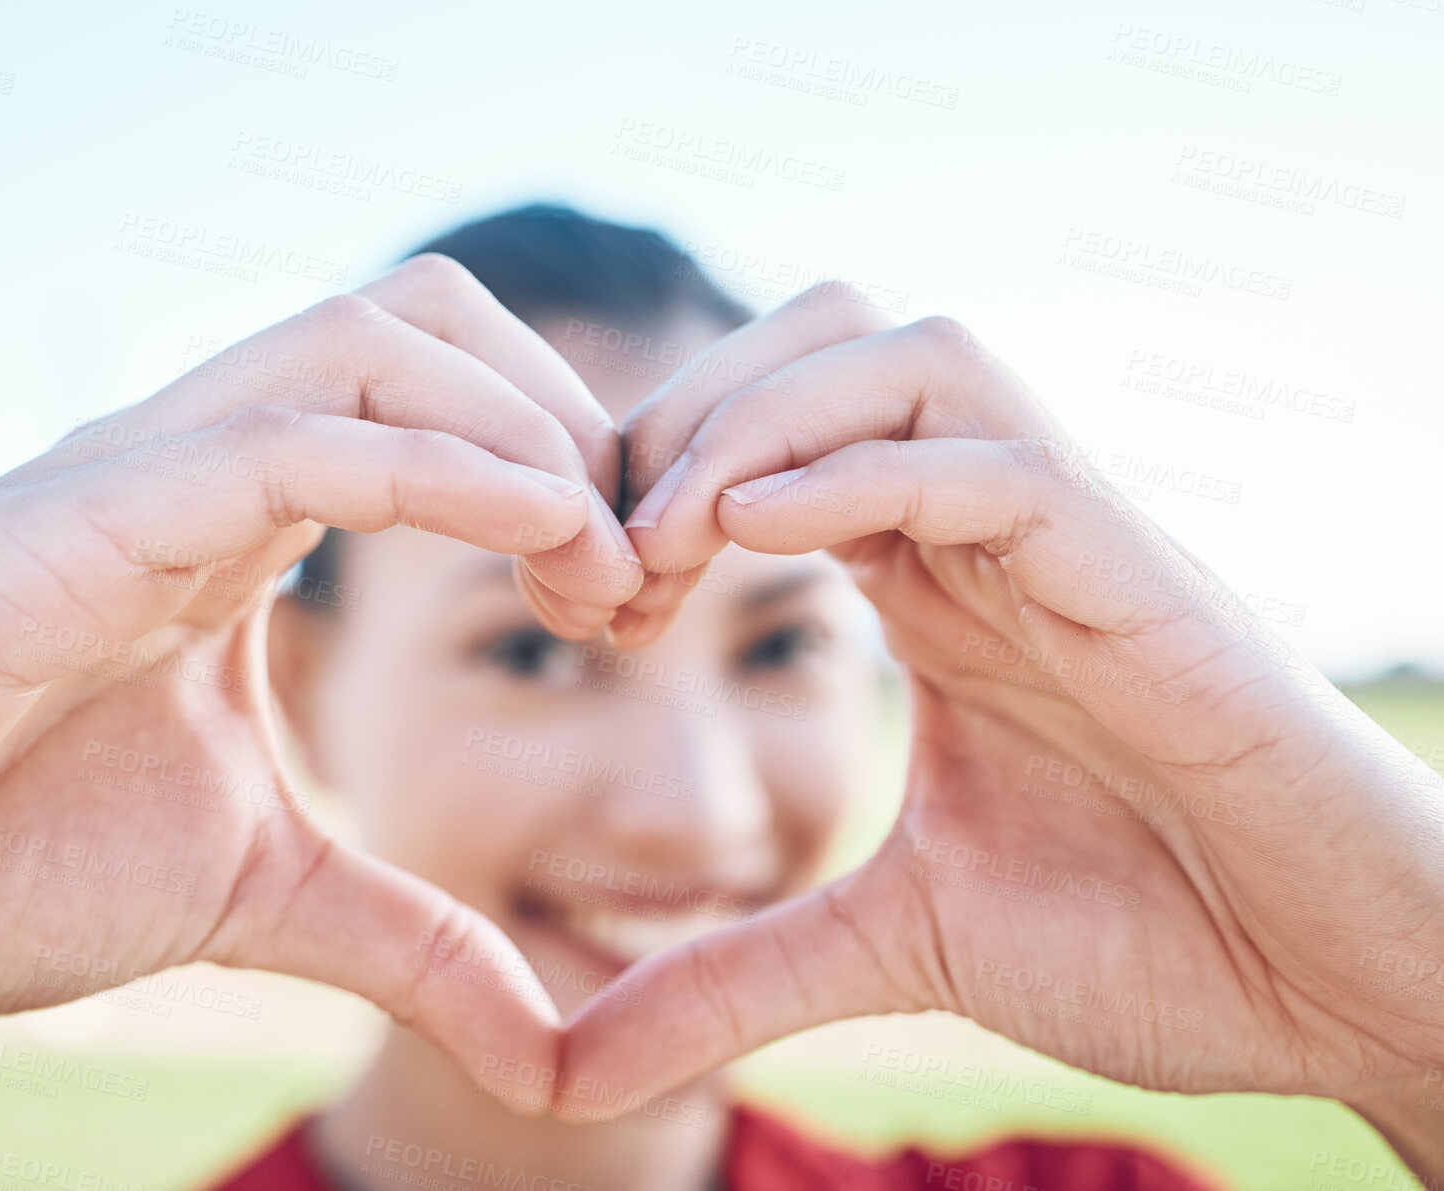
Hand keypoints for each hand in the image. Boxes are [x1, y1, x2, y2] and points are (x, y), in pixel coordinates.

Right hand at [0, 254, 641, 1108]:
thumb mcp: (264, 897)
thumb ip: (411, 941)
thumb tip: (546, 1049)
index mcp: (241, 516)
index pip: (441, 392)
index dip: (569, 470)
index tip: (633, 604)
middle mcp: (194, 460)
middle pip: (425, 318)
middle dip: (566, 419)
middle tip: (630, 578)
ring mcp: (130, 472)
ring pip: (365, 340)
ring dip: (520, 430)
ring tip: (592, 567)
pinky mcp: (68, 519)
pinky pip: (283, 441)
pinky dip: (433, 467)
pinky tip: (537, 531)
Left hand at [560, 284, 1443, 1175]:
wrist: (1340, 991)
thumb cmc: (1154, 939)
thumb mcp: (893, 945)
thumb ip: (735, 975)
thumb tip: (570, 1067)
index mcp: (929, 582)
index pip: (766, 436)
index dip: (648, 488)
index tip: (584, 611)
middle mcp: (989, 532)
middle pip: (820, 338)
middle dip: (682, 418)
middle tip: (610, 569)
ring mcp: (1069, 540)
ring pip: (908, 353)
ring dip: (758, 422)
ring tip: (671, 547)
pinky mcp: (1139, 578)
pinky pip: (995, 460)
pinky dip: (864, 473)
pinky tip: (757, 543)